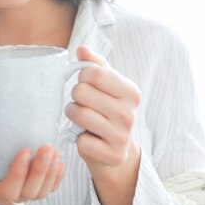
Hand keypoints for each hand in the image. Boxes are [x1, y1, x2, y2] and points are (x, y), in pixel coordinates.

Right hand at [0, 141, 64, 204]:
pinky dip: (56, 179)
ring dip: (51, 174)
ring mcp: (20, 195)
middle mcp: (6, 198)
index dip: (18, 173)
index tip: (25, 150)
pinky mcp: (30, 189)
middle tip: (47, 148)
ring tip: (55, 152)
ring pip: (40, 193)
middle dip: (40, 171)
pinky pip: (46, 190)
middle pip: (28, 193)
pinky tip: (60, 163)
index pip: (7, 190)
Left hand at [65, 46, 140, 176]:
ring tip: (80, 118)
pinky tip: (87, 138)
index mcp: (131, 92)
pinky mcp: (112, 155)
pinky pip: (81, 141)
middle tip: (83, 104)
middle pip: (81, 92)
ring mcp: (122, 136)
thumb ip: (94, 65)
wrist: (115, 150)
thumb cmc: (107, 110)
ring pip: (79, 115)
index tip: (86, 85)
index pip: (93, 73)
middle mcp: (129, 113)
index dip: (82, 77)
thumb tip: (82, 49)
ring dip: (72, 115)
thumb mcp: (105, 86)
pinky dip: (78, 139)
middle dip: (75, 97)